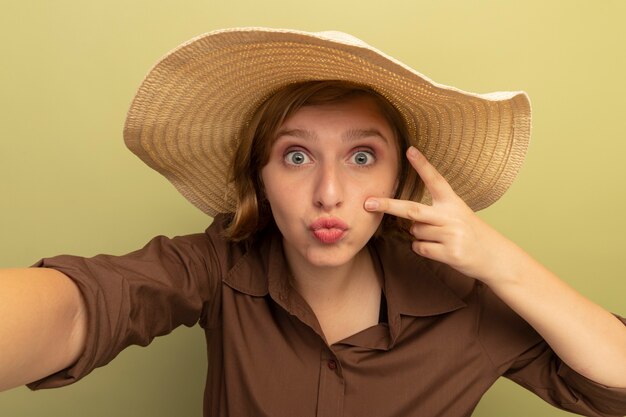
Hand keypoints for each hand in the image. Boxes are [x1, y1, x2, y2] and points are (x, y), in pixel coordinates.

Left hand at [364, 146, 511, 281]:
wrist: (495, 256)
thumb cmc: (471, 233)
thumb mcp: (458, 215)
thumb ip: (435, 213)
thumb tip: (409, 222)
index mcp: (453, 202)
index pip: (435, 180)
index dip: (422, 165)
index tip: (410, 150)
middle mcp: (451, 216)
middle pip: (412, 210)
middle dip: (388, 205)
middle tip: (368, 203)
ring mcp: (450, 234)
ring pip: (415, 232)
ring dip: (420, 236)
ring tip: (441, 238)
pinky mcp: (449, 252)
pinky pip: (420, 248)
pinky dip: (423, 249)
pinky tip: (440, 249)